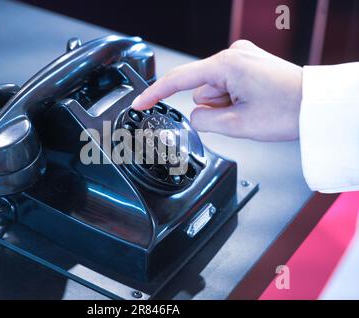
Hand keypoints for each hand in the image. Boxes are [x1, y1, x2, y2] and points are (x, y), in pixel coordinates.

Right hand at [131, 40, 302, 140]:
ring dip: (226, 104)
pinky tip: (254, 102)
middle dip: (214, 107)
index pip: (179, 80)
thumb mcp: (237, 124)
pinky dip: (234, 98)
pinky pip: (228, 85)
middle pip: (201, 89)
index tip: (139, 103)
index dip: (155, 93)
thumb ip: (204, 121)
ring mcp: (243, 57)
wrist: (317, 106)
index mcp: (227, 65)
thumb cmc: (287, 111)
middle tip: (240, 116)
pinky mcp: (249, 63)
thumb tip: (195, 116)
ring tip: (252, 109)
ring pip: (215, 90)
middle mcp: (233, 55)